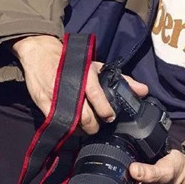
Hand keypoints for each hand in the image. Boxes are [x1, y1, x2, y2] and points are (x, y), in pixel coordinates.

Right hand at [11, 35, 148, 134]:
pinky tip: (72, 126)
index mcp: (85, 74)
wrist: (40, 54)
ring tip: (86, 127)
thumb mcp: (96, 67)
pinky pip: (58, 124)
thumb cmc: (72, 62)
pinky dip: (68, 129)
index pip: (96, 96)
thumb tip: (144, 91)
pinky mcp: (44, 105)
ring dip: (82, 130)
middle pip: (85, 117)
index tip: (110, 117)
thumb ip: (121, 80)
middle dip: (94, 126)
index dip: (105, 110)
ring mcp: (55, 97)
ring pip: (73, 124)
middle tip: (98, 126)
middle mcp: (70, 86)